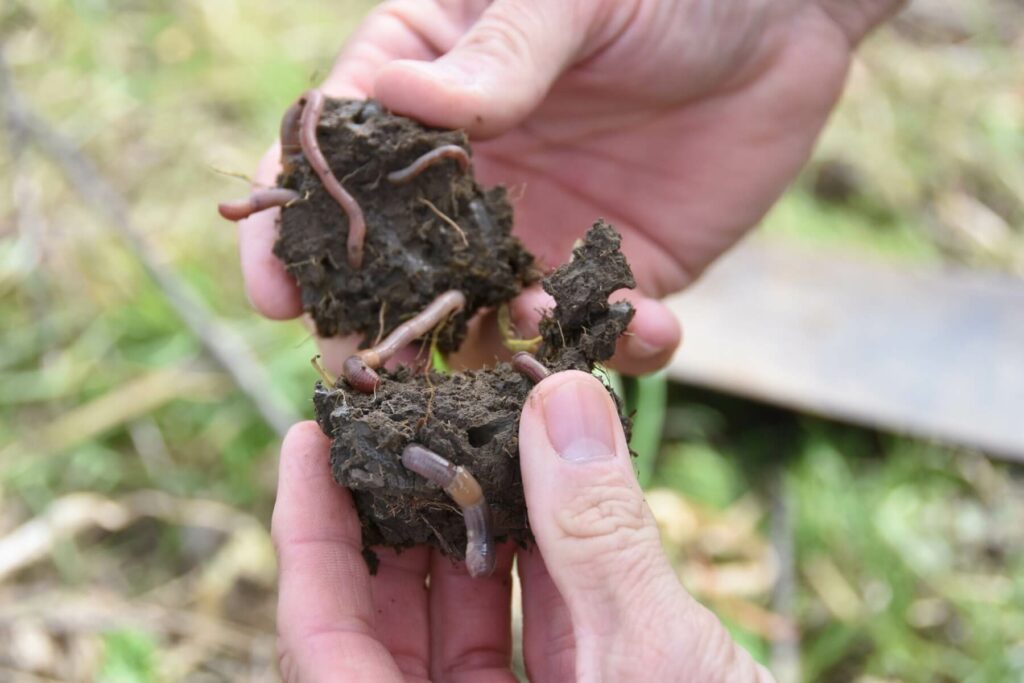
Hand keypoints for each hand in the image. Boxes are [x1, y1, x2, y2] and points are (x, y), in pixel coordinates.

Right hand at [239, 0, 902, 375]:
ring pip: (490, 322)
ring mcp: (540, 235)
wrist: (784, 15)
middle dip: (377, 330)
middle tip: (364, 380)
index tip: (274, 290)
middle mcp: (471, 182)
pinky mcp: (617, 271)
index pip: (340, 170)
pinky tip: (642, 326)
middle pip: (399, 269)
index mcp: (428, 99)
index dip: (297, 230)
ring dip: (492, 360)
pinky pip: (601, 329)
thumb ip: (497, 55)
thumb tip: (395, 99)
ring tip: (512, 374)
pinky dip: (616, 346)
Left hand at [273, 371, 772, 680]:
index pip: (322, 646)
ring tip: (480, 448)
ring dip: (470, 539)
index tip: (307, 442)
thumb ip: (602, 537)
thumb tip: (562, 400)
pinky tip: (550, 505)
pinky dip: (536, 576)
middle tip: (406, 429)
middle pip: (382, 634)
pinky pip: (528, 648)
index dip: (308, 538)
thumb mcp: (656, 665)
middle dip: (394, 521)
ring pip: (458, 637)